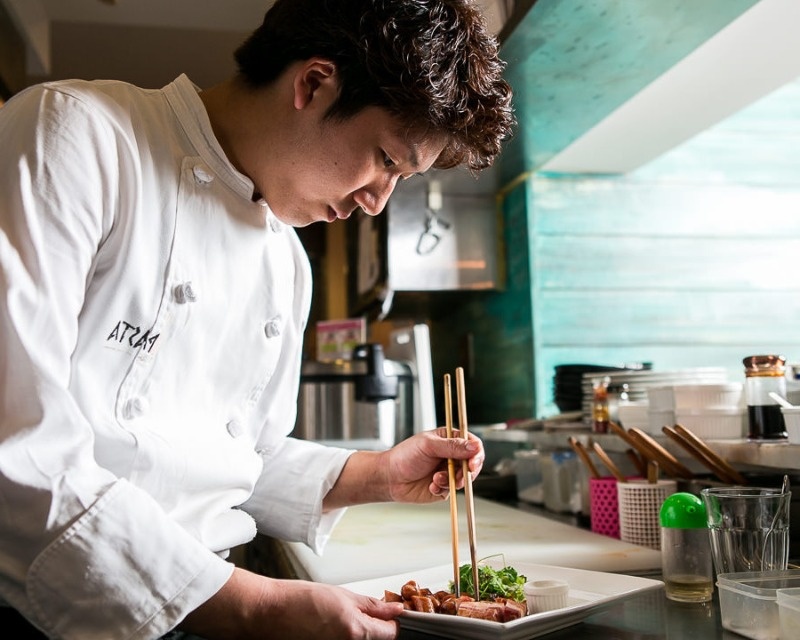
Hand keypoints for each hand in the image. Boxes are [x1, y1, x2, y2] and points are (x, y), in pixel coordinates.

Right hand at [263, 579, 402, 639]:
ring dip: (356, 632)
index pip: (391, 633)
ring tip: (337, 619)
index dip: (391, 620)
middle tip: (358, 613)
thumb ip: (372, 606)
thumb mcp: (342, 595)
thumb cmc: (298, 601)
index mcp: (356, 632)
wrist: (269, 613)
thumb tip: (395, 609)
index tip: (387, 613)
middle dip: (374, 627)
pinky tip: (329, 627)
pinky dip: (341, 636)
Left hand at [384, 428, 484, 502]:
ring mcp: (449, 471)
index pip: (472, 444)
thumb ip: (453, 446)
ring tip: (436, 479)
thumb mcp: (429, 446)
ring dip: (452, 480)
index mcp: (449, 440)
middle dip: (466, 471)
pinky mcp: (444, 487)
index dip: (476, 453)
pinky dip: (443, 489)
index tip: (472, 462)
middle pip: (472, 463)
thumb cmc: (405, 456)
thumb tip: (475, 446)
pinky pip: (452, 490)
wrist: (390, 478)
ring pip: (464, 479)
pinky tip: (431, 485)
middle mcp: (452, 455)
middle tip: (458, 476)